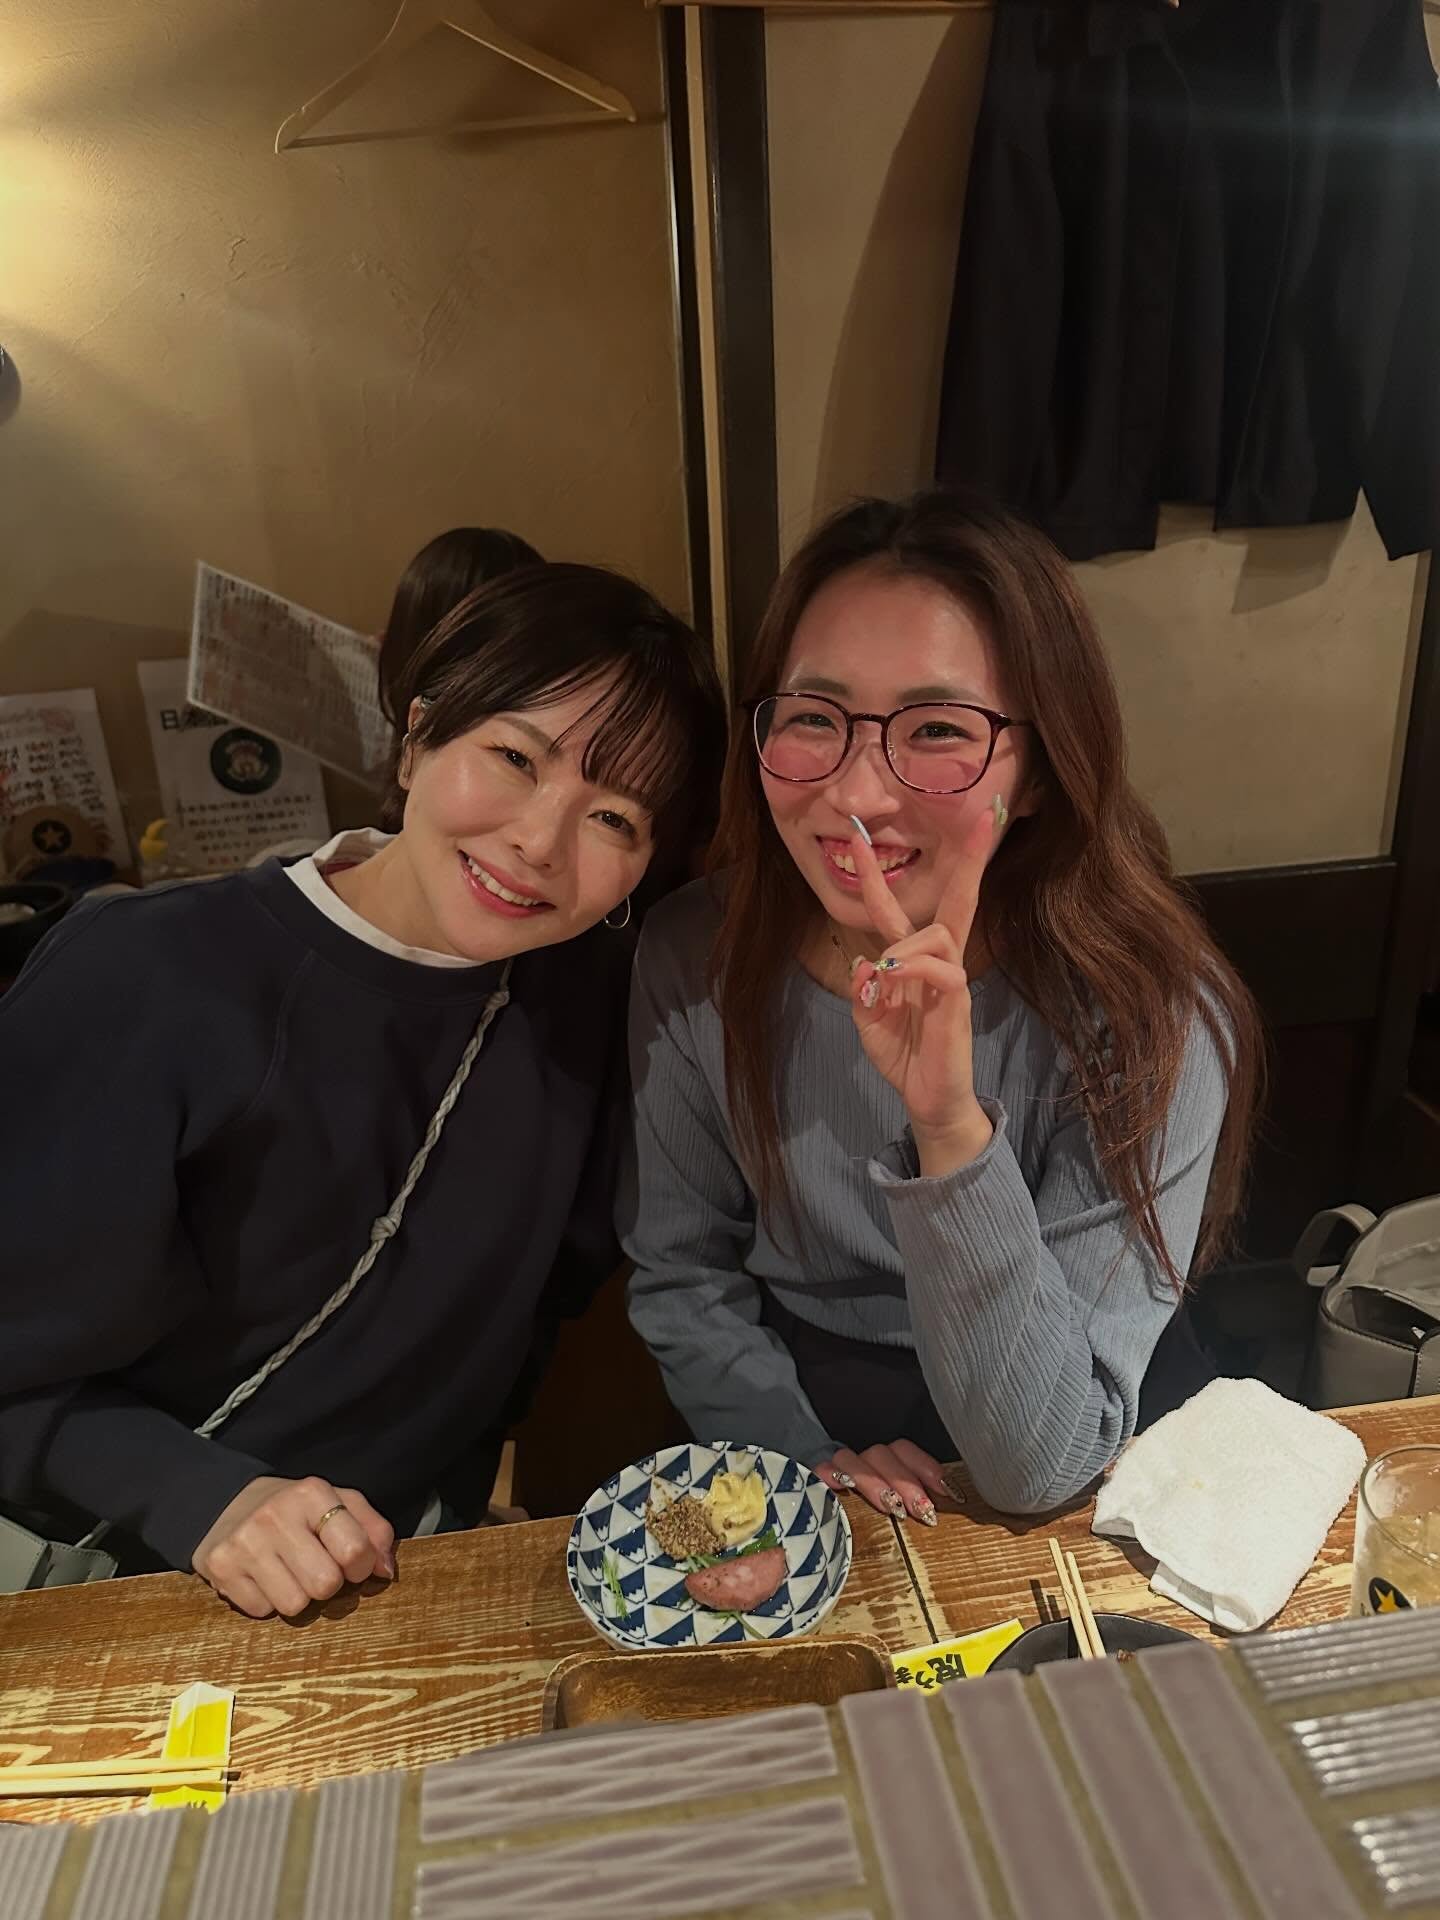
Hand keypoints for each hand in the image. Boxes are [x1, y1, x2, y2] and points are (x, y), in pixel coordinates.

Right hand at [192, 1475, 395, 1618]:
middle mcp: (275, 1516)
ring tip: (289, 1571)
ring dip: (298, 1596)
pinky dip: (268, 1601)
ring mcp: (244, 1543)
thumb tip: (385, 1571)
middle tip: (317, 1567)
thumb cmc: (296, 1510)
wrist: (228, 1502)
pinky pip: (262, 1611)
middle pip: (325, 1584)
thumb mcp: (338, 1503)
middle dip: (328, 1584)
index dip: (362, 1566)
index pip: (354, 1549)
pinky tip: (263, 1577)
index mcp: (311, 1494)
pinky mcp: (221, 1569)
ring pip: (294, 1605)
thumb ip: (373, 1530)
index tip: (352, 1563)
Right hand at [815, 1441, 955, 1524]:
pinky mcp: (813, 1482)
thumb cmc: (872, 1532)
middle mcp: (861, 1464)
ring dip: (875, 1482)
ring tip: (893, 1509)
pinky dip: (832, 1477)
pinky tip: (845, 1492)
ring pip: (851, 1459)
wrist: (824, 1538)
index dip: (928, 1468)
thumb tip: (952, 1510)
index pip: (905, 1451)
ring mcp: (835, 1472)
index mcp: (885, 1466)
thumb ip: (922, 1509)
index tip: (951, 1495)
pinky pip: (820, 1471)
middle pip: (881, 1453)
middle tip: (923, 1510)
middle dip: (906, 1481)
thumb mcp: (904, 1517)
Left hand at [848, 813, 995, 1175]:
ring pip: (938, 932)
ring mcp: (952, 979)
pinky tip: (893, 984)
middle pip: (956, 901)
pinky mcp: (958, 1002)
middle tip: (985, 818)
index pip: (893, 909)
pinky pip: (943, 968)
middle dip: (969, 859)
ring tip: (885, 980)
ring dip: (903, 947)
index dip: (873, 874)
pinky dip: (912, 969)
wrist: (928, 1099)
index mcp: (910, 960)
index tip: (854, 835)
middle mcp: (937, 961)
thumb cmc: (904, 1056)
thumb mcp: (868, 1022)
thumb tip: (865, 963)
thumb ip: (862, 991)